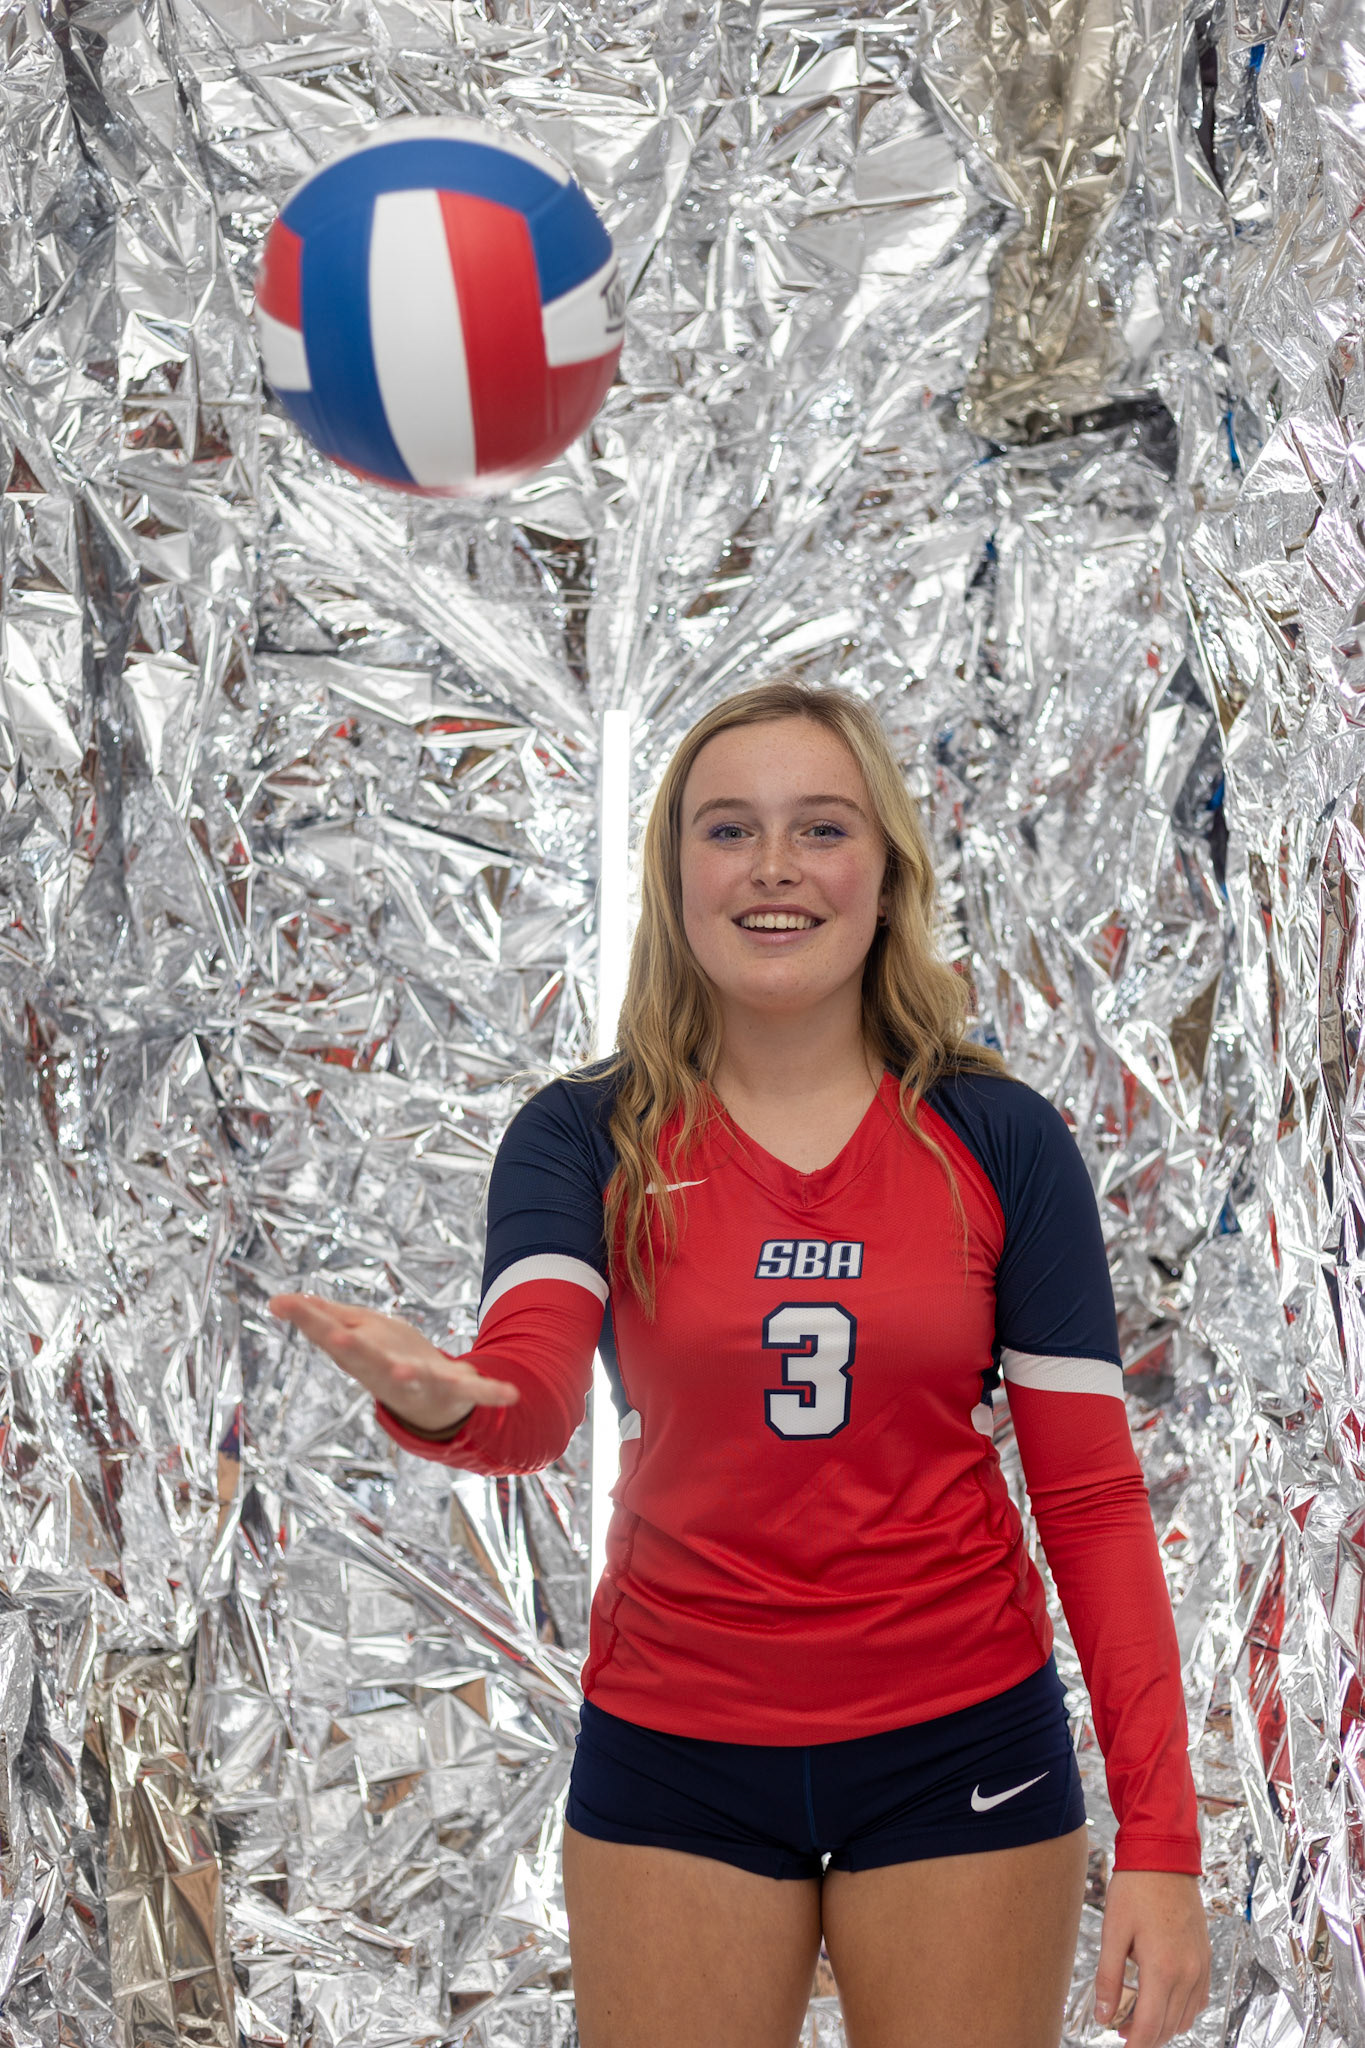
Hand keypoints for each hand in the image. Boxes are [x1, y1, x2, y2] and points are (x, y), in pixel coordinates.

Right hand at [268, 1293, 517, 1437]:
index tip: (284, 1303)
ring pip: (410, 1378)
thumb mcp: (353, 1332)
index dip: (309, 1319)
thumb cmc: (385, 1358)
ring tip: (405, 1371)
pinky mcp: (453, 1388)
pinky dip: (490, 1392)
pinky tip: (511, 1394)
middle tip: (338, 1339)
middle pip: (364, 1360)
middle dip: (353, 1350)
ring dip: (407, 1375)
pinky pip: (472, 1391)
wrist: (428, 1403)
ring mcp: (418, 1381)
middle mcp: (382, 1370)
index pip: (327, 1334)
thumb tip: (275, 1300)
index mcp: (358, 1354)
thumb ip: (319, 1317)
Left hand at [1094, 1870, 1209, 2046]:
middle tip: (1120, 2028)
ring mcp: (1201, 1965)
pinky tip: (1162, 1998)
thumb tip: (1102, 2016)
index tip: (1120, 2046)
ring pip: (1185, 2016)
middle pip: (1168, 2026)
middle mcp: (1188, 1972)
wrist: (1164, 1857)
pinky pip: (1198, 1999)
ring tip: (1137, 2012)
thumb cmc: (1135, 1889)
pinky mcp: (1205, 1957)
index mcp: (1163, 1968)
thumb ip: (1108, 1978)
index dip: (1134, 2043)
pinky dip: (1181, 2009)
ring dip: (1163, 2024)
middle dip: (1145, 2035)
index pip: (1150, 2026)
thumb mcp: (1113, 1931)